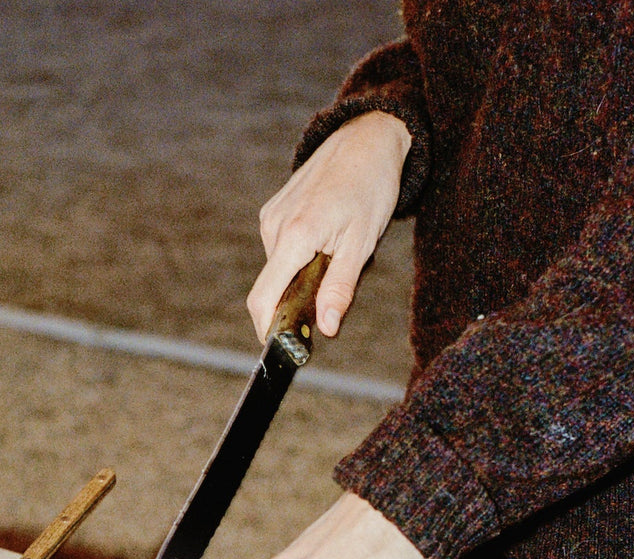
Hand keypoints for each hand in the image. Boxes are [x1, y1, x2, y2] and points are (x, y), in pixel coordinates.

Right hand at [247, 110, 411, 341]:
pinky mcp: (273, 211)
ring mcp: (271, 217)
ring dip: (300, 275)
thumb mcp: (362, 244)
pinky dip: (298, 257)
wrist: (366, 138)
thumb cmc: (371, 187)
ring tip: (335, 250)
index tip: (282, 346)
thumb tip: (325, 329)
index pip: (263, 298)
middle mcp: (274, 226)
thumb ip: (339, 289)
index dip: (267, 329)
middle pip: (272, 287)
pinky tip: (325, 236)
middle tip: (332, 286)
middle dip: (295, 300)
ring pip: (278, 269)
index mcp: (295, 236)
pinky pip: (280, 249)